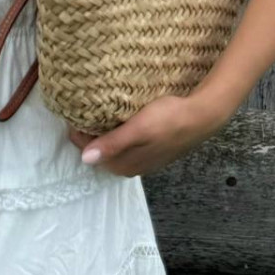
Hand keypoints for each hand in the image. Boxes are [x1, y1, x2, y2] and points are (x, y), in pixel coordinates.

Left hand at [66, 93, 232, 176]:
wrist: (202, 117)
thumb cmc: (168, 119)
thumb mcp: (138, 129)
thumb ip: (112, 144)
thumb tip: (85, 159)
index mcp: (123, 164)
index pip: (87, 150)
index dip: (78, 131)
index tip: (72, 110)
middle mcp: (129, 167)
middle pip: (97, 149)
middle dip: (87, 131)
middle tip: (80, 107)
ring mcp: (140, 159)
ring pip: (110, 146)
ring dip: (100, 131)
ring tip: (94, 110)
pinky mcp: (149, 150)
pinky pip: (122, 143)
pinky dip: (114, 132)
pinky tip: (115, 118)